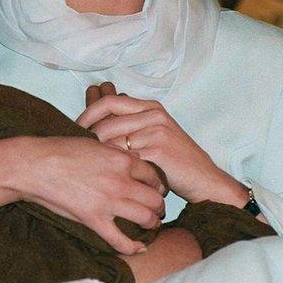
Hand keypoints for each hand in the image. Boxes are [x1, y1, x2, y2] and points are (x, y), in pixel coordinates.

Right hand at [13, 135, 165, 254]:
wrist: (35, 165)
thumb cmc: (59, 150)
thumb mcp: (93, 143)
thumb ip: (114, 152)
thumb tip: (128, 159)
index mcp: (121, 160)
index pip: (153, 175)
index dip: (157, 183)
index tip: (155, 189)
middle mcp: (120, 181)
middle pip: (155, 198)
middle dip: (159, 205)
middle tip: (157, 209)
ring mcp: (108, 202)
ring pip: (145, 218)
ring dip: (152, 223)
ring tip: (151, 225)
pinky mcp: (94, 220)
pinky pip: (121, 241)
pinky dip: (133, 247)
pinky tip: (139, 248)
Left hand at [77, 91, 244, 206]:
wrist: (205, 180)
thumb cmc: (174, 160)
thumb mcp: (154, 133)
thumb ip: (130, 124)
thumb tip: (96, 120)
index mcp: (150, 107)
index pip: (109, 102)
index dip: (88, 114)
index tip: (77, 127)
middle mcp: (154, 115)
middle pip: (107, 122)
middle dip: (90, 138)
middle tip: (83, 151)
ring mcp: (157, 132)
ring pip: (114, 140)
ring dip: (103, 155)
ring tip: (97, 165)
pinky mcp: (159, 150)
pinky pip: (126, 157)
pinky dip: (117, 166)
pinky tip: (113, 175)